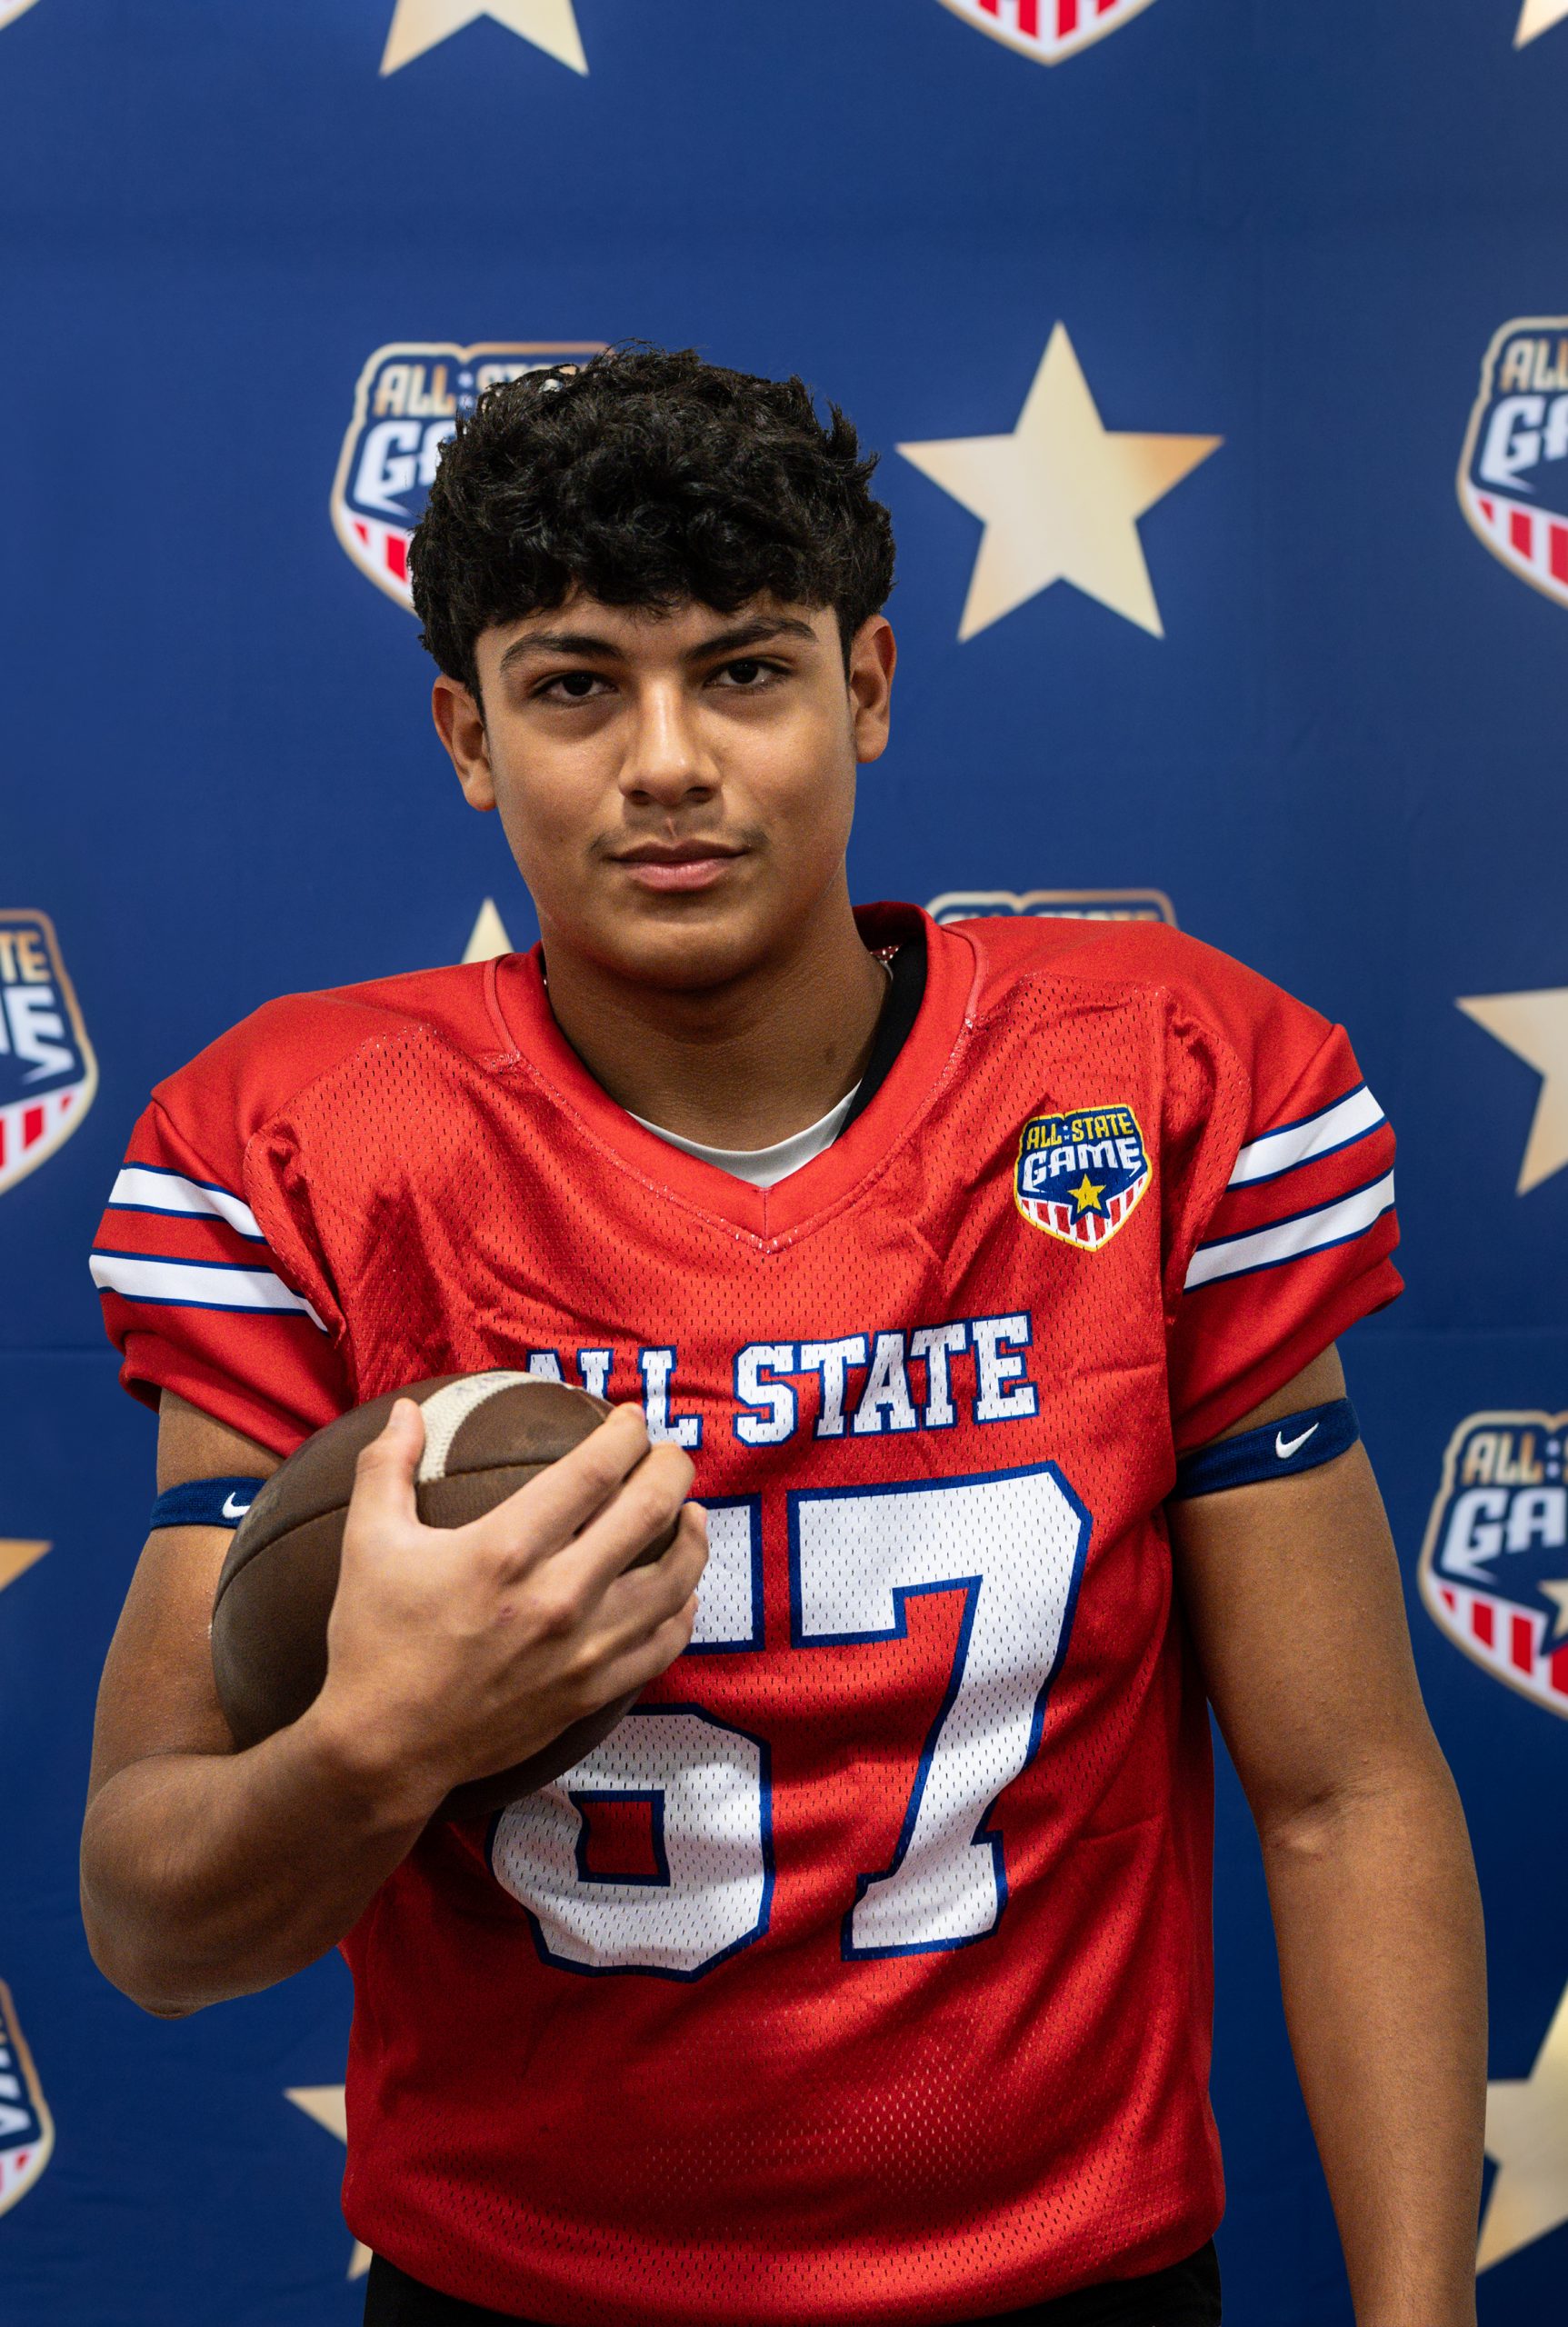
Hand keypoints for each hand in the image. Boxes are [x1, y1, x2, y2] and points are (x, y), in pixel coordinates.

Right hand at [305, 1398, 705, 1818]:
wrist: (383, 1749)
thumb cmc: (373, 1640)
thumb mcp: (369, 1542)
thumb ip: (386, 1466)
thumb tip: (404, 1407)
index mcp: (506, 1548)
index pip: (594, 1470)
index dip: (626, 1434)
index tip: (631, 1419)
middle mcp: (557, 1595)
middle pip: (648, 1511)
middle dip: (671, 1468)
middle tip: (670, 1454)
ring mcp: (582, 1648)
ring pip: (673, 1580)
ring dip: (692, 1537)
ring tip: (691, 1513)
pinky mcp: (592, 1692)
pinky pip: (663, 1644)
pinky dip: (683, 1611)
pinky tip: (682, 1592)